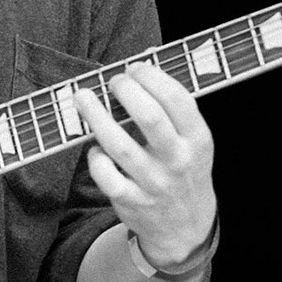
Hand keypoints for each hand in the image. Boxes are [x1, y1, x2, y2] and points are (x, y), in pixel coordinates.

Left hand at [73, 62, 216, 267]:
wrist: (186, 225)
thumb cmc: (184, 167)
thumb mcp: (192, 138)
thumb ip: (172, 103)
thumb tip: (146, 56)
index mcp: (197, 139)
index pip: (177, 99)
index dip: (152, 77)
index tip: (135, 68)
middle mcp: (177, 160)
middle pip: (149, 118)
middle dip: (125, 91)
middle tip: (113, 82)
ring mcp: (154, 183)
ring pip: (119, 146)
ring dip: (97, 117)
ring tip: (83, 97)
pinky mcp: (131, 201)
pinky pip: (106, 177)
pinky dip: (95, 158)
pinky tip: (94, 147)